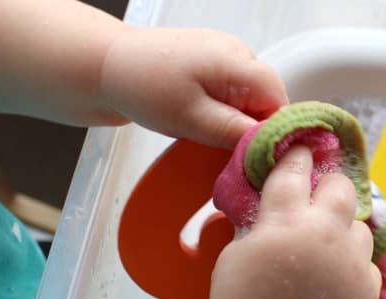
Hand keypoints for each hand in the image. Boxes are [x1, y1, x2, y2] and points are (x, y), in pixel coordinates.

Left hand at [100, 27, 287, 148]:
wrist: (105, 65)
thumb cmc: (145, 88)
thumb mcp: (193, 119)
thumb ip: (236, 133)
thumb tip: (272, 147)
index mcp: (239, 62)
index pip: (280, 103)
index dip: (274, 133)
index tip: (257, 158)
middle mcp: (240, 53)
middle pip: (268, 101)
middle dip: (254, 129)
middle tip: (228, 152)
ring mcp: (226, 55)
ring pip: (251, 99)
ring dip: (238, 122)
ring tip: (209, 135)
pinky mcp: (213, 63)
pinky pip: (235, 92)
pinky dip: (226, 111)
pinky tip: (204, 121)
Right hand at [209, 146, 381, 298]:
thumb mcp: (237, 252)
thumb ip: (260, 222)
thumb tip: (272, 205)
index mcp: (286, 220)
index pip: (296, 170)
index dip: (298, 155)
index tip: (302, 148)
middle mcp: (326, 233)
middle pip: (342, 187)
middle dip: (329, 186)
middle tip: (317, 198)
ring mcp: (352, 262)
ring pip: (360, 225)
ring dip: (344, 228)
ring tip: (327, 244)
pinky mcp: (368, 288)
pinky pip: (367, 261)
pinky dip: (353, 263)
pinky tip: (336, 275)